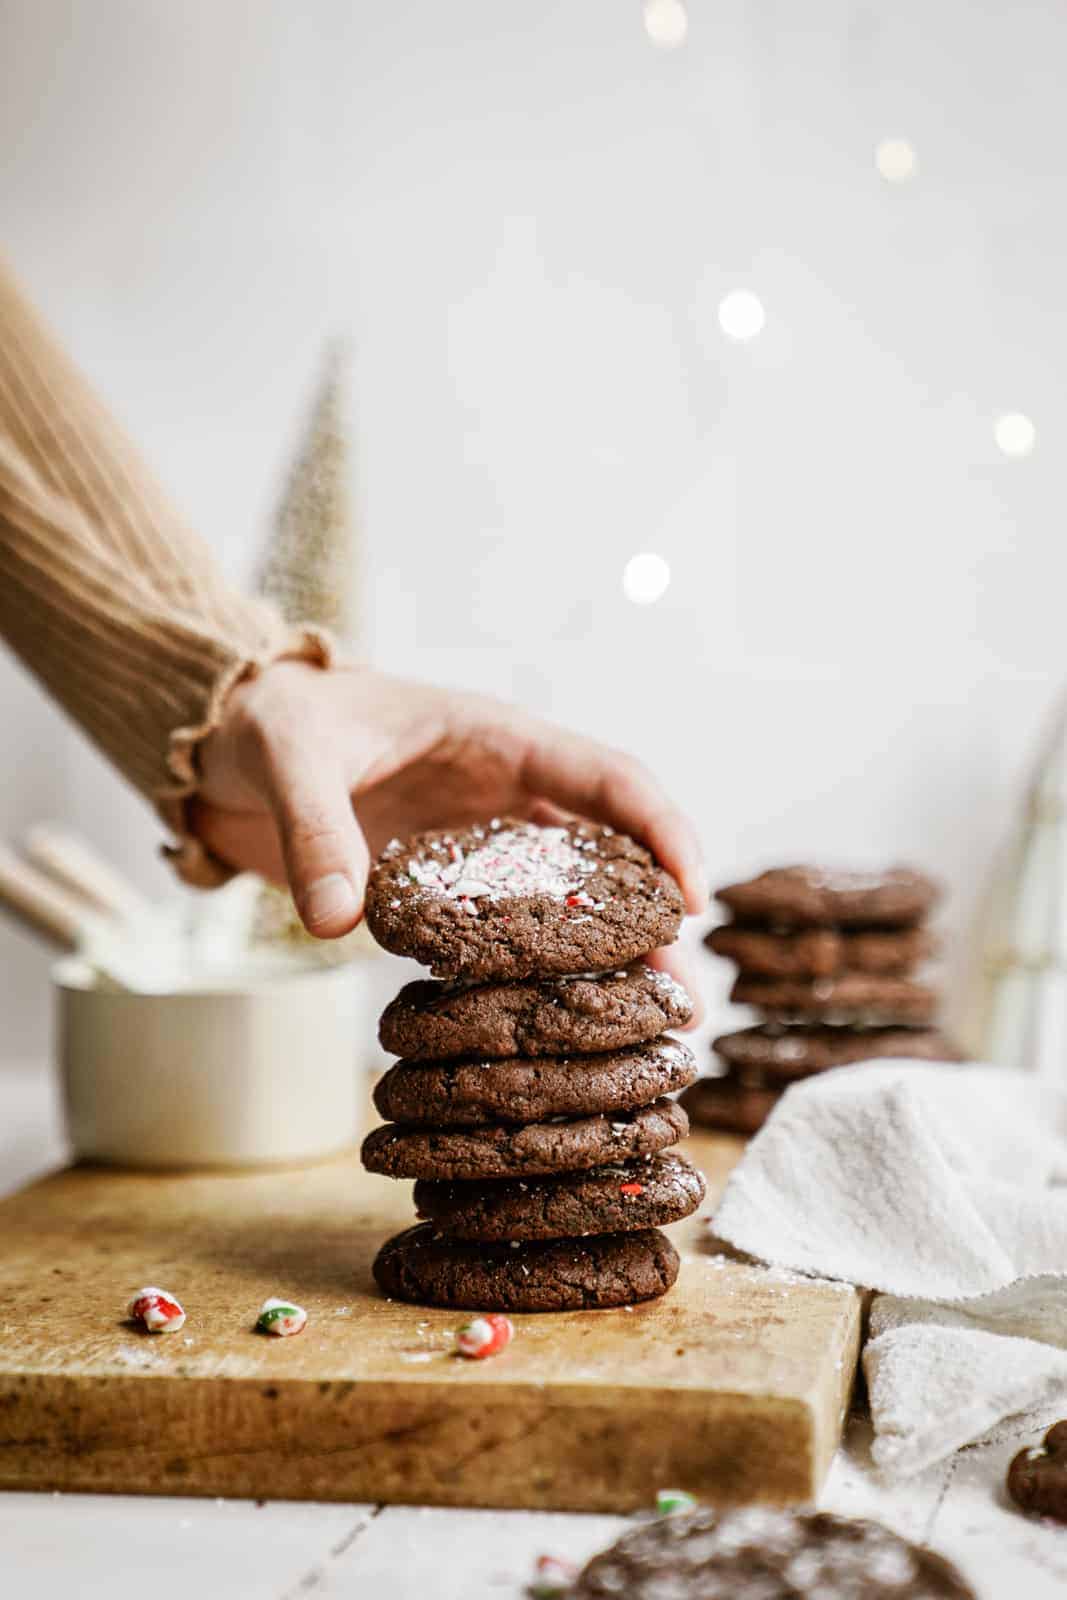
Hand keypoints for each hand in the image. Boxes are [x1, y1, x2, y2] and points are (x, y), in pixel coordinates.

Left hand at [194, 662, 706, 1016]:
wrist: (224, 745)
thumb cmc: (271, 723)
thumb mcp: (292, 760)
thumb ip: (317, 831)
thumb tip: (339, 922)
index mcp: (495, 739)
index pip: (606, 777)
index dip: (660, 831)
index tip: (693, 899)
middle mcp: (504, 794)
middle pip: (607, 856)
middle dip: (653, 924)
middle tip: (684, 999)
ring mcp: (478, 846)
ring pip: (568, 903)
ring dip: (609, 961)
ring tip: (647, 1029)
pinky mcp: (444, 890)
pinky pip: (506, 935)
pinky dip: (539, 976)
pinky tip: (560, 1027)